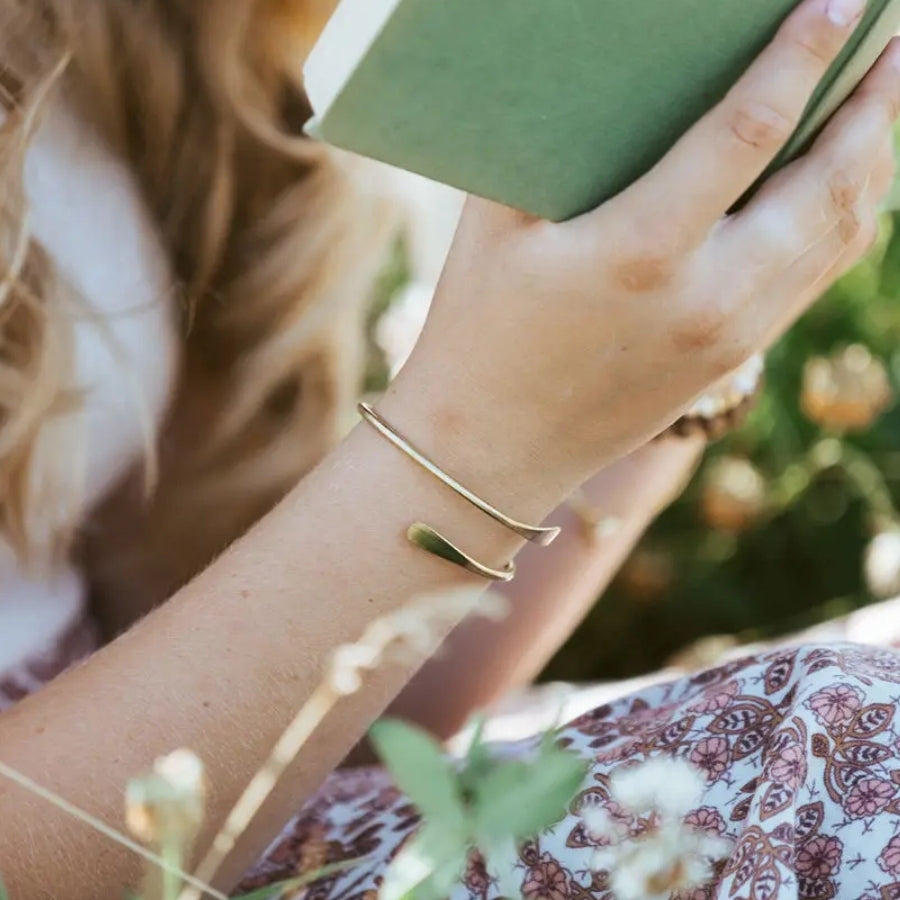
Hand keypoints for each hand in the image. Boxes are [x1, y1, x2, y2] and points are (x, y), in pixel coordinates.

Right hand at [389, 0, 898, 513]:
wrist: (490, 451)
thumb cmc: (477, 331)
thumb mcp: (495, 228)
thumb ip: (549, 144)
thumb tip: (603, 72)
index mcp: (639, 251)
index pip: (750, 128)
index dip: (804, 53)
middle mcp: (707, 297)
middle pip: (830, 182)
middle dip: (877, 101)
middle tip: (896, 38)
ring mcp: (729, 336)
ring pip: (838, 236)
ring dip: (876, 160)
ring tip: (887, 102)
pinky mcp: (730, 360)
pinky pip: (814, 278)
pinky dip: (846, 221)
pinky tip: (846, 185)